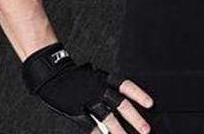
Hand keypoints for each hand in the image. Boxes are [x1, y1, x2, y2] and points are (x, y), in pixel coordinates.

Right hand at [21, 41, 154, 133]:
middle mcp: (99, 89)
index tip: (150, 103)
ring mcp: (88, 101)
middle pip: (120, 104)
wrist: (53, 74)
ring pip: (108, 117)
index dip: (138, 94)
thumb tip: (123, 96)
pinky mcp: (78, 112)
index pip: (125, 86)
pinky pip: (92, 126)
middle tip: (145, 129)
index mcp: (104, 78)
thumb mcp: (94, 76)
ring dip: (120, 131)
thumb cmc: (76, 77)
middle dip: (134, 118)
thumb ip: (106, 87)